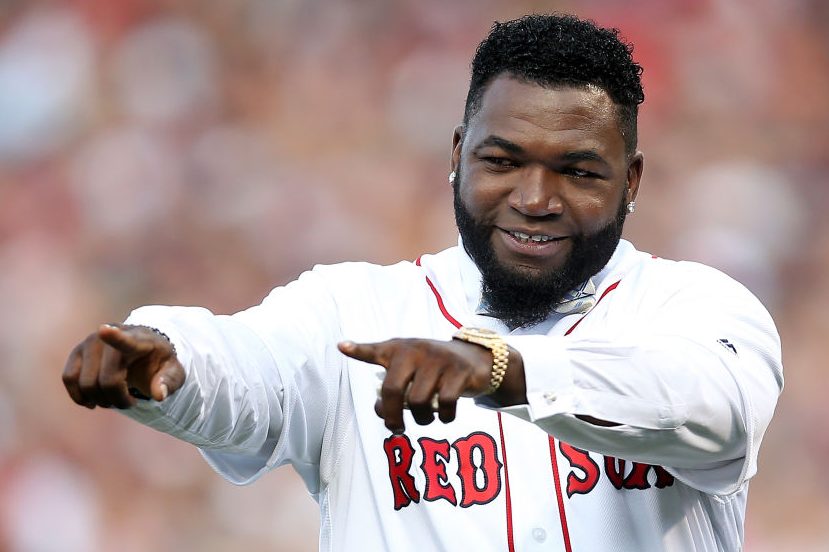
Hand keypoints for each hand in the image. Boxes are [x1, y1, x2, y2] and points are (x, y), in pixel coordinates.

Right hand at [62, 323, 184, 408]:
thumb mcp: (173, 372)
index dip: (115, 337)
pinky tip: (93, 401)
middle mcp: (109, 336)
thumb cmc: (158, 362)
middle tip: (131, 401)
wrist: (143, 351)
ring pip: (86, 383)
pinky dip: (80, 396)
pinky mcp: (76, 353)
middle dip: (118, 399)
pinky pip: (69, 378)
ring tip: (115, 398)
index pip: (125, 339)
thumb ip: (168, 382)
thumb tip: (159, 395)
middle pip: (106, 380)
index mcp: (138, 339)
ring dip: (100, 400)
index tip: (105, 330)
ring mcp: (90, 343)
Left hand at [338, 338, 523, 432]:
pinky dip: (445, 417)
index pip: (375, 351)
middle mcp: (416, 351)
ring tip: (425, 419)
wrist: (475, 358)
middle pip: (393, 390)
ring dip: (421, 419)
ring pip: (419, 402)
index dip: (358, 350)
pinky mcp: (459, 371)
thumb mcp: (410, 366)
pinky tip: (445, 416)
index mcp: (399, 350)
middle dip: (391, 416)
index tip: (341, 346)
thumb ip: (392, 383)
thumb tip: (381, 410)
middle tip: (395, 428)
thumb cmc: (433, 368)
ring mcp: (439, 360)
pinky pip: (446, 404)